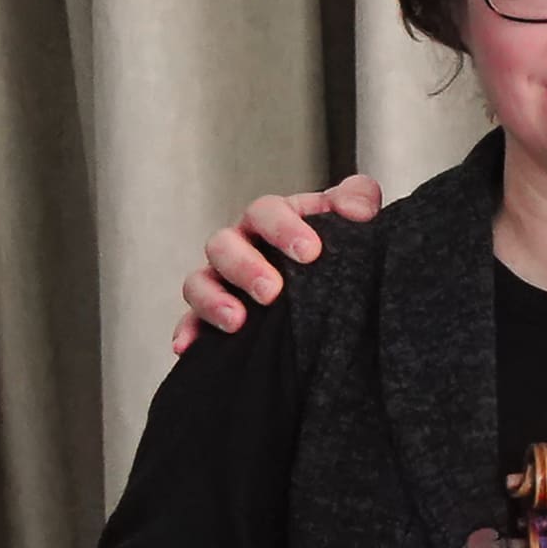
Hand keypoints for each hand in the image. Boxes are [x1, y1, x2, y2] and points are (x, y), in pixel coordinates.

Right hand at [173, 174, 385, 353]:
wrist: (333, 281)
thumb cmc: (334, 245)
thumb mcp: (351, 220)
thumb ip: (358, 201)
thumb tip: (357, 210)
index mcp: (272, 219)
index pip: (266, 212)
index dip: (284, 228)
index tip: (311, 252)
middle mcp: (241, 245)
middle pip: (224, 245)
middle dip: (245, 267)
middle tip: (272, 291)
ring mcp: (223, 278)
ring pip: (200, 281)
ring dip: (213, 300)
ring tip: (237, 321)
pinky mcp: (213, 312)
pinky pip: (191, 320)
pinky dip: (188, 331)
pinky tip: (188, 346)